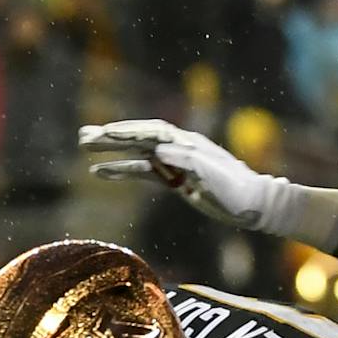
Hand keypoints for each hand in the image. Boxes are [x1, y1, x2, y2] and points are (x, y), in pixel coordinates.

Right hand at [79, 119, 273, 229]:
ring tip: (86, 150)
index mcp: (188, 143)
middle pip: (140, 138)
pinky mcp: (175, 180)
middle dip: (112, 138)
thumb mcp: (214, 175)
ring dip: (112, 152)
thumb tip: (158, 150)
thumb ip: (187, 161)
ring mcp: (175, 163)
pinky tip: (103, 173)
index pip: (153, 132)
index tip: (106, 134)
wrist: (254, 205)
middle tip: (84, 137)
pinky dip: (123, 171)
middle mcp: (178, 148)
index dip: (129, 132)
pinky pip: (144, 173)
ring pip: (138, 154)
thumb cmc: (237, 189)